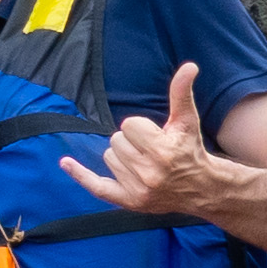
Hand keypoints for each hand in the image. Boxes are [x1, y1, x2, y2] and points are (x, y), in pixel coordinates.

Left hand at [83, 64, 221, 218]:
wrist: (201, 188)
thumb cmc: (190, 149)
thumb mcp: (187, 121)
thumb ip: (181, 93)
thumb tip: (189, 66)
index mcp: (162, 151)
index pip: (129, 125)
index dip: (141, 127)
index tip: (156, 136)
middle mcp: (149, 173)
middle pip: (116, 141)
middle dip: (132, 142)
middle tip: (151, 151)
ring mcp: (138, 190)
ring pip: (109, 157)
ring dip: (122, 157)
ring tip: (145, 163)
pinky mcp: (129, 201)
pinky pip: (96, 186)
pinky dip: (80, 174)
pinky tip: (65, 162)